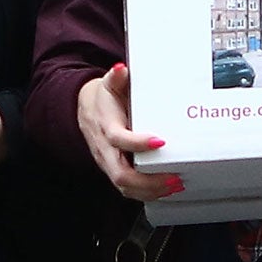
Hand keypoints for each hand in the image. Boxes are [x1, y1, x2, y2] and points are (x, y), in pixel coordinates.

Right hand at [76, 63, 182, 201]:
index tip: (161, 140)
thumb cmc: (104, 99)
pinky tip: (167, 189)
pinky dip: (148, 193)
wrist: (85, 110)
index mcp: (106, 127)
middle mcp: (106, 150)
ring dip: (151, 190)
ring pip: (125, 187)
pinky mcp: (116, 171)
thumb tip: (122, 69)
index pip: (119, 139)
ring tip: (175, 185)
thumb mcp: (109, 84)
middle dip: (148, 181)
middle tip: (174, 177)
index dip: (138, 142)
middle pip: (122, 175)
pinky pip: (129, 189)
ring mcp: (109, 164)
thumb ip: (116, 77)